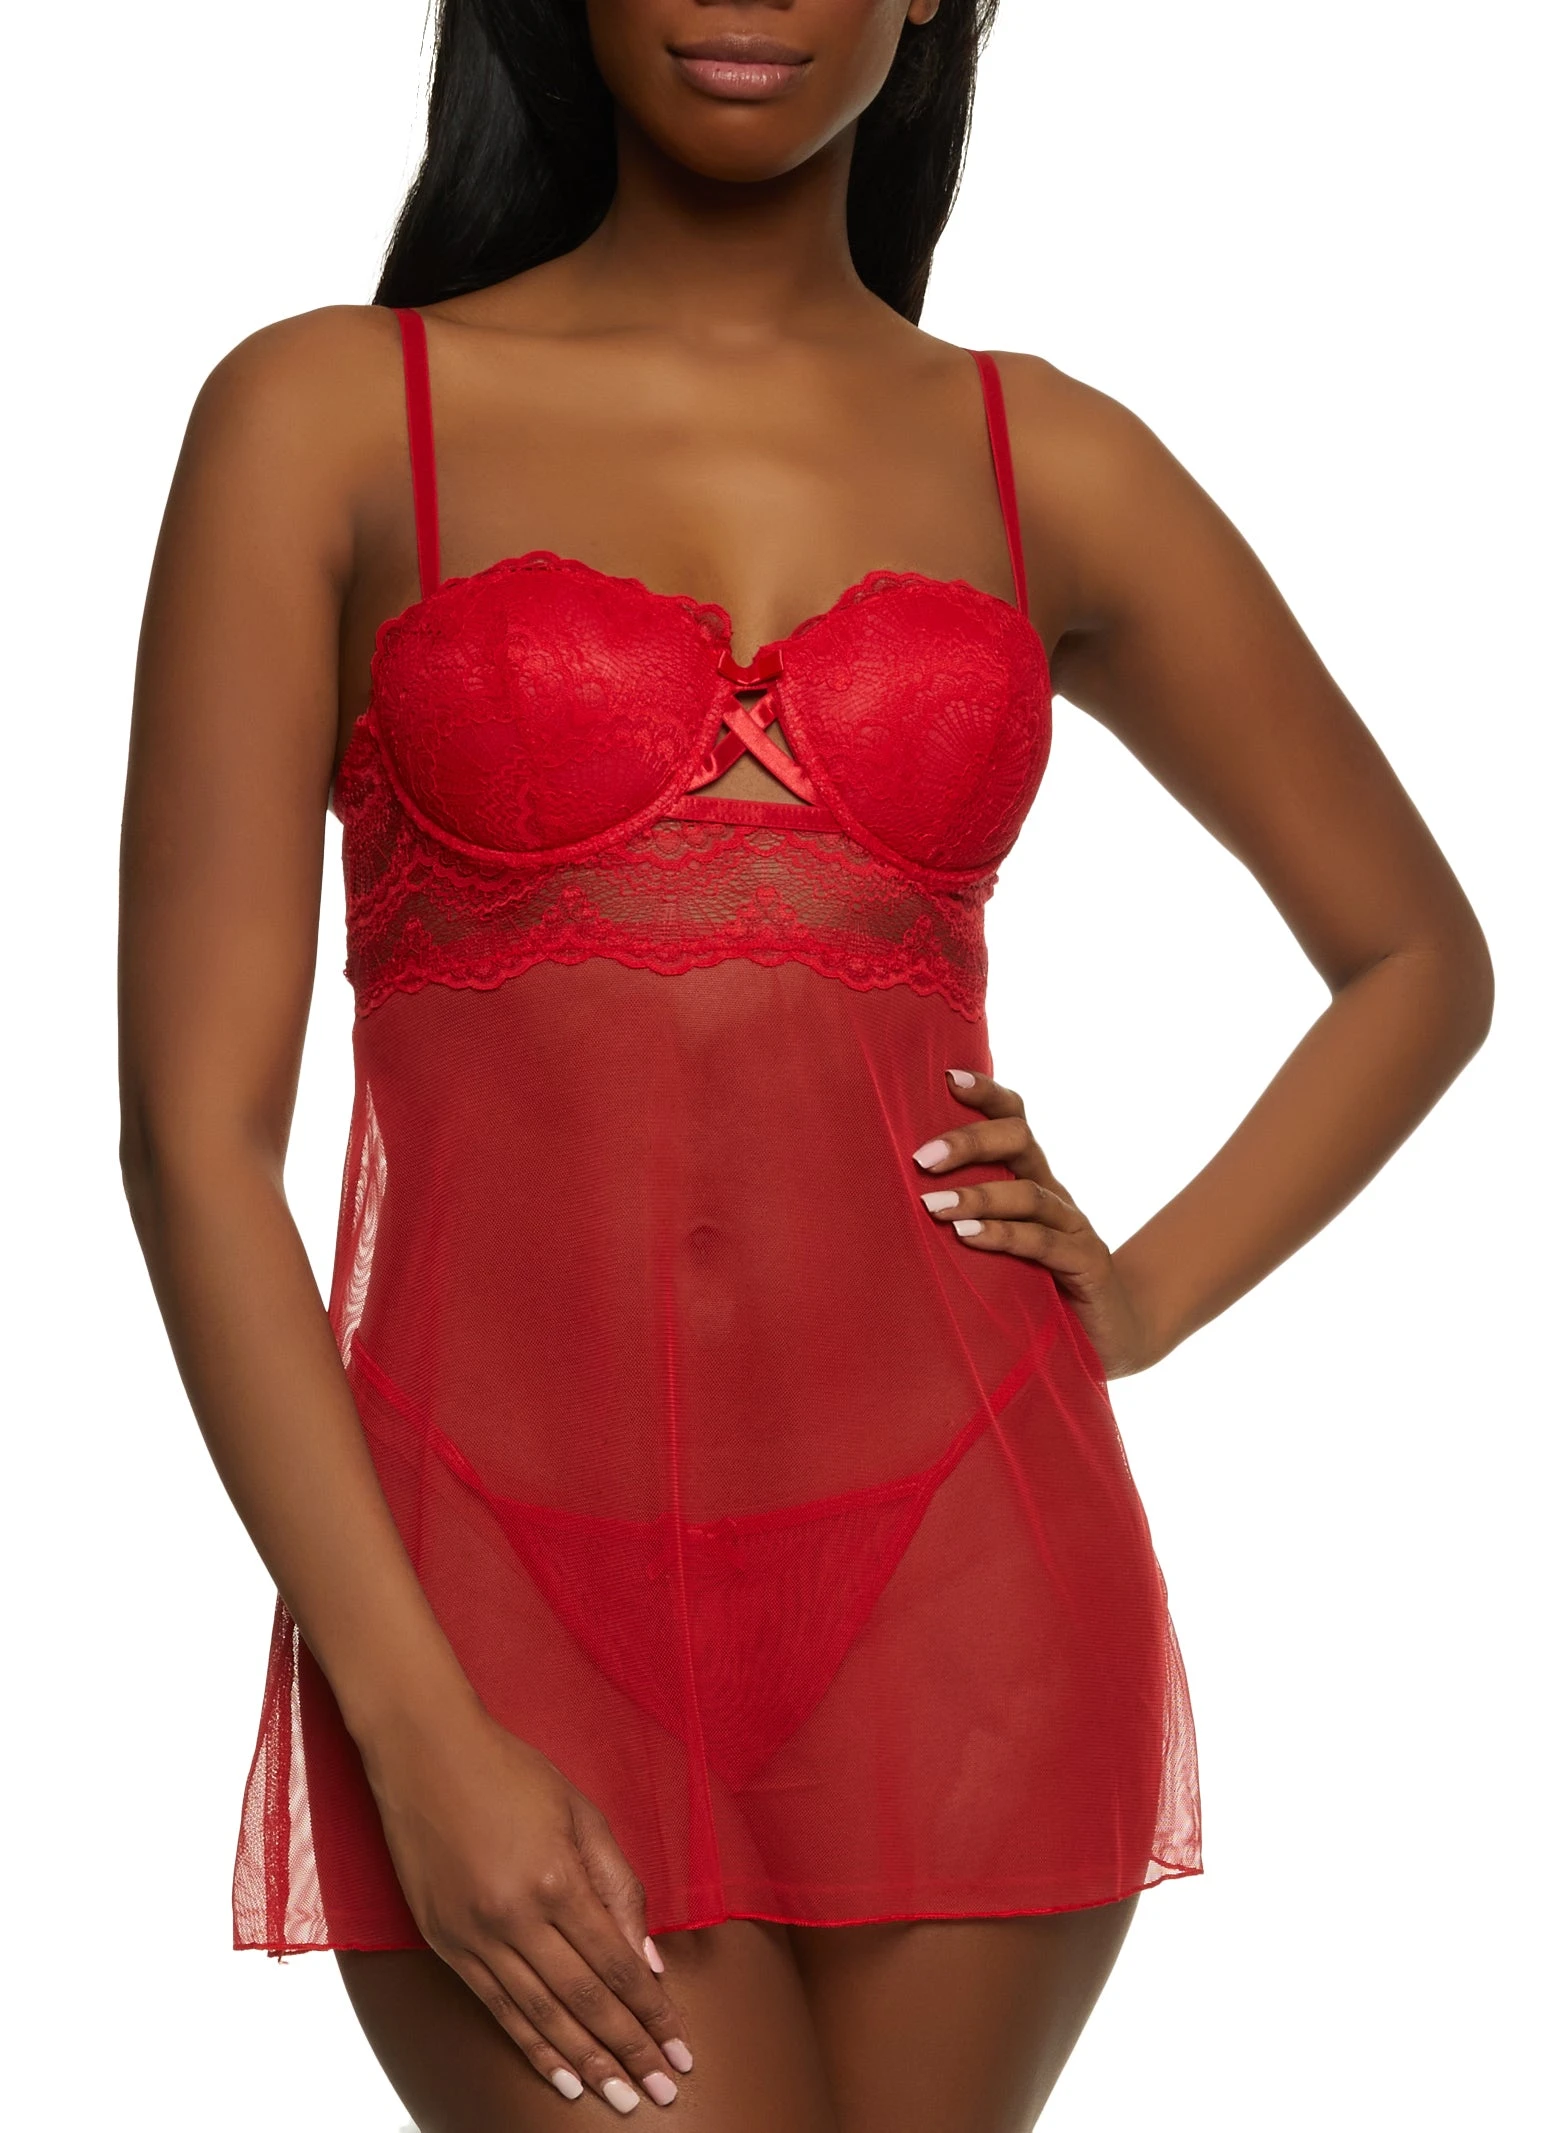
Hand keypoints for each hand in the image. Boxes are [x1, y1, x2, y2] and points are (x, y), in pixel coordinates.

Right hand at [362, 1706, 691, 2111]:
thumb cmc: (511, 1772)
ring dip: (586, 2063)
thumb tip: (647, 1960)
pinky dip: (530, 2046)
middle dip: (629, 2051)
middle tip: (664, 2093)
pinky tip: (559, 2076)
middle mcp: (516, 1916)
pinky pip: (496, 2008)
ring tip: (621, 2099)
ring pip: (540, 2016)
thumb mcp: (581, 1813)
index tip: (680, 2050)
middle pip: (585, 2001)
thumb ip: (618, 1886)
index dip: (652, 2014)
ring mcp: (475, 1935)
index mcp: (558, 1879)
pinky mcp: (445, 1943)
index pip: (617, 1965)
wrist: (425, 1752)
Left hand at [913, 1066, 1156, 1377]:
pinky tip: (968, 1236)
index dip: (987, 1095)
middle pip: (1019, 1141)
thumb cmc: (1037, 1290)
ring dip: (977, 1195)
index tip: (948, 1078)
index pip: (1013, 1121)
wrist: (1111, 1336)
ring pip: (1027, 1193)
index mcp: (1030, 1180)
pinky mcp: (1086, 1264)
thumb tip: (885, 1206)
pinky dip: (1004, 1236)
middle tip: (921, 1158)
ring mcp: (1074, 1227)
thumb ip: (960, 1224)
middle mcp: (1053, 1194)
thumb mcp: (995, 1249)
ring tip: (933, 1206)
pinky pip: (1043, 1242)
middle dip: (970, 1142)